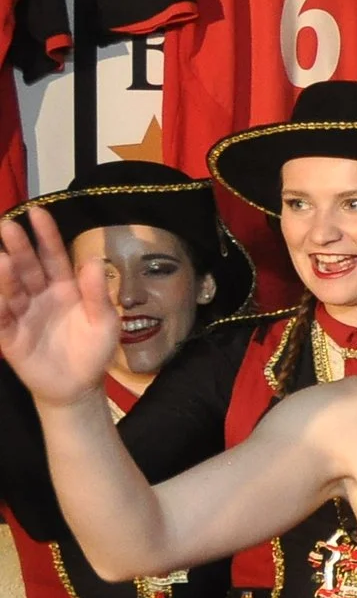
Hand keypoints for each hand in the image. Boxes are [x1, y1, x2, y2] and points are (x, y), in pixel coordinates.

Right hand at [0, 208, 117, 408]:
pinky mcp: (11, 337)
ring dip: (5, 276)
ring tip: (1, 259)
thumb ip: (98, 293)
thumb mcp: (104, 321)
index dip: (46, 235)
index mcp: (64, 287)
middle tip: (7, 225)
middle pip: (28, 268)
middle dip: (19, 247)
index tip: (38, 212)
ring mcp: (22, 314)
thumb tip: (95, 260)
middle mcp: (39, 295)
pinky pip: (1, 321)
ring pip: (11, 291)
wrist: (79, 386)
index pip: (54, 256)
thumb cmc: (94, 349)